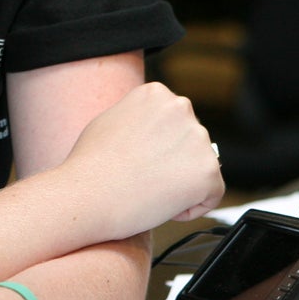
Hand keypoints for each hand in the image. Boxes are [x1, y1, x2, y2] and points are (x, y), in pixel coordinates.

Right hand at [55, 81, 224, 237]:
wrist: (87, 195)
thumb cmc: (90, 165)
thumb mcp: (111, 121)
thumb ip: (141, 120)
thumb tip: (158, 130)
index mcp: (157, 93)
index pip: (175, 124)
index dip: (158, 150)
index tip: (139, 163)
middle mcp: (181, 107)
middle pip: (191, 144)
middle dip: (173, 164)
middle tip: (144, 180)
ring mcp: (197, 137)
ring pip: (202, 168)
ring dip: (181, 184)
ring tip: (149, 192)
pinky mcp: (208, 169)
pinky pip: (212, 194)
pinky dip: (192, 206)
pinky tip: (163, 206)